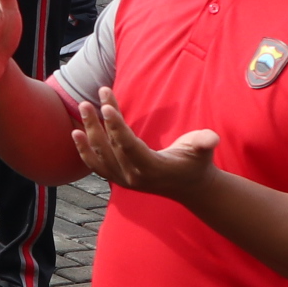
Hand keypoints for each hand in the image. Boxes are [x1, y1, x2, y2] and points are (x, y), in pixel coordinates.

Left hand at [69, 91, 220, 198]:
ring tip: (83, 107)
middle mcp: (133, 176)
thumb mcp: (203, 150)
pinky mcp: (116, 178)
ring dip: (89, 131)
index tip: (106, 105)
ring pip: (99, 155)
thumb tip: (212, 139)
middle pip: (110, 147)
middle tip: (91, 99)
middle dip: (98, 122)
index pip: (128, 146)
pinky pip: (95, 165)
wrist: (189, 187)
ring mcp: (122, 180)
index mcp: (151, 168)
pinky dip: (83, 150)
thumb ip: (205, 143)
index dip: (116, 126)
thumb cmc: (196, 162)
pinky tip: (75, 132)